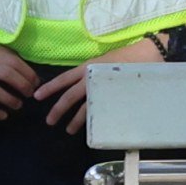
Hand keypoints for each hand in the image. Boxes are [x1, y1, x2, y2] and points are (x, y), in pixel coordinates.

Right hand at [0, 41, 41, 119]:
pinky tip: (3, 116)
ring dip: (11, 100)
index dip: (29, 75)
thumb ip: (3, 57)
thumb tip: (25, 70)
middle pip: (10, 76)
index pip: (16, 63)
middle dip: (24, 87)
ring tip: (18, 105)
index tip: (35, 83)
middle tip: (28, 95)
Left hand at [33, 42, 154, 135]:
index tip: (36, 97)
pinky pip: (100, 111)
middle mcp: (91, 77)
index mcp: (87, 67)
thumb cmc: (126, 57)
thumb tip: (78, 86)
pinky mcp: (113, 96)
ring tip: (68, 130)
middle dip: (58, 110)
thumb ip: (89, 73)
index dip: (49, 88)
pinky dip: (93, 120)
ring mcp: (102, 88)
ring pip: (84, 107)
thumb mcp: (101, 62)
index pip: (63, 79)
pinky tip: (89, 128)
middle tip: (49, 122)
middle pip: (69, 96)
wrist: (149, 53)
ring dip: (75, 120)